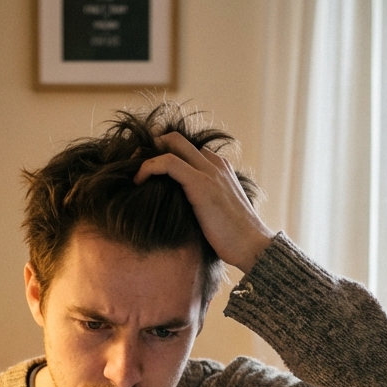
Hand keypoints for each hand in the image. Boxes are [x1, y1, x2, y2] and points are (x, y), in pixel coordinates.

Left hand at [133, 131, 274, 273]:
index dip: (164, 153)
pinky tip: (138, 181)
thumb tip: (183, 212)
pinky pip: (168, 163)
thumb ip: (202, 203)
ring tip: (134, 173)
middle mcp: (215, 164)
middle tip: (134, 162)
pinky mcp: (200, 184)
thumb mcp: (218, 213)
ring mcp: (209, 172)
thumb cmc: (235, 238)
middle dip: (152, 145)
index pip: (188, 148)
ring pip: (172, 143)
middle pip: (178, 139)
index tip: (147, 168)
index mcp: (220, 169)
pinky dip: (149, 166)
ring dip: (147, 154)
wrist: (252, 246)